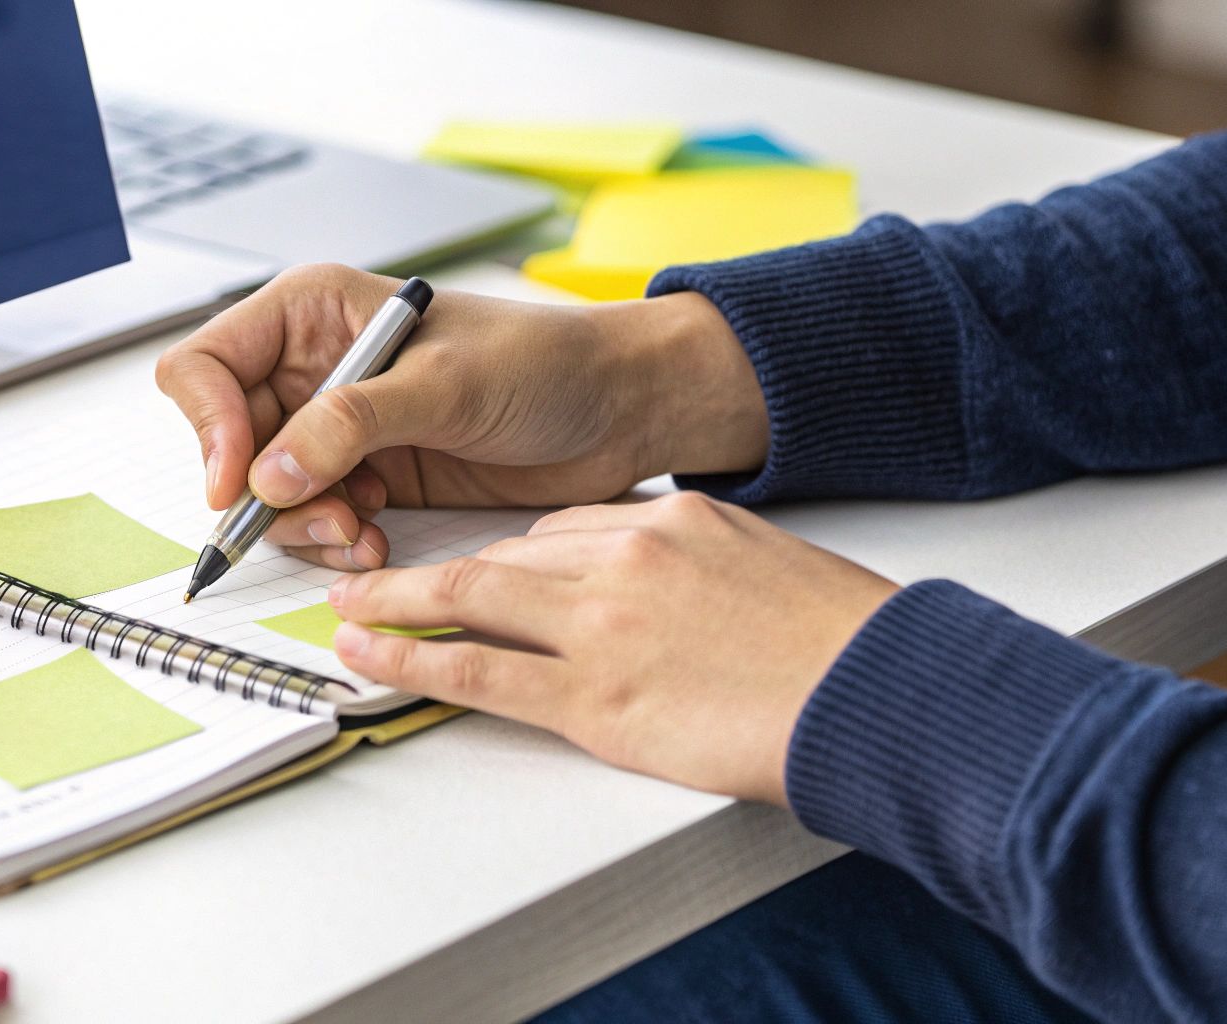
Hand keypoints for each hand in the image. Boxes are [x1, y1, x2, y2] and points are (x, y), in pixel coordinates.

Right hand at [155, 264, 766, 570]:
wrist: (613, 410)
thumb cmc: (542, 362)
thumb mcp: (444, 384)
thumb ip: (350, 423)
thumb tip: (267, 473)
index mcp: (313, 313)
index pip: (208, 366)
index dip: (210, 426)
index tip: (239, 480)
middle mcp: (313, 369)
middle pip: (228, 442)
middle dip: (263, 493)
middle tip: (326, 516)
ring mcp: (337, 429)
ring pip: (266, 494)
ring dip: (304, 526)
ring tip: (363, 532)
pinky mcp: (367, 478)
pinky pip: (314, 522)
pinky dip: (336, 543)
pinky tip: (378, 540)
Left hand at [324, 492, 898, 803]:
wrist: (877, 694)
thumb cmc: (838, 642)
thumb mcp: (766, 566)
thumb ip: (698, 565)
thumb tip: (662, 586)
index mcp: (670, 521)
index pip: (561, 533)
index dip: (509, 561)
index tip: (476, 574)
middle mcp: (624, 559)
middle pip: (504, 556)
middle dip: (432, 572)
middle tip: (379, 580)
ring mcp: (602, 626)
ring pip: (470, 600)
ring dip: (396, 603)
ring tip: (349, 610)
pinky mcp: (594, 697)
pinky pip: (480, 673)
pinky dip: (414, 662)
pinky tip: (371, 658)